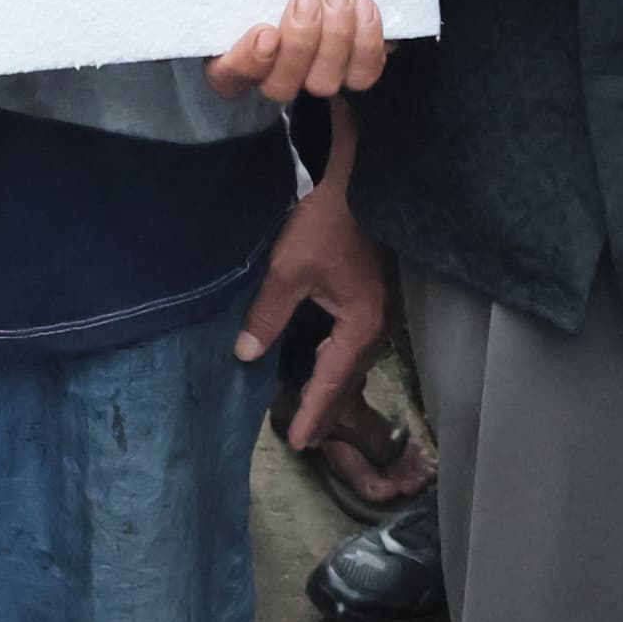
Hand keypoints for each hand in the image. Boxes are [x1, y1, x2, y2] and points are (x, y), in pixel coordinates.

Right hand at [205, 0, 388, 102]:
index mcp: (235, 54)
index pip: (229, 76)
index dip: (248, 60)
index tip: (265, 31)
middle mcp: (274, 75)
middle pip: (280, 86)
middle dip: (299, 43)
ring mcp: (314, 77)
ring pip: (324, 82)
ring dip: (335, 36)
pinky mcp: (352, 71)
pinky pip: (362, 73)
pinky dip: (366, 40)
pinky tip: (362, 5)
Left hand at [235, 170, 388, 451]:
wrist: (353, 179)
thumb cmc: (322, 222)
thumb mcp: (288, 271)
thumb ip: (267, 316)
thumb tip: (245, 355)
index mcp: (361, 325)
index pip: (332, 382)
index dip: (314, 413)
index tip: (298, 442)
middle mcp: (376, 323)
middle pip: (347, 376)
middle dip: (326, 406)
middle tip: (305, 436)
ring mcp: (377, 308)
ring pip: (352, 358)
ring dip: (332, 384)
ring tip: (312, 408)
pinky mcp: (370, 293)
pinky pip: (353, 340)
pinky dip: (336, 359)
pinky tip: (323, 360)